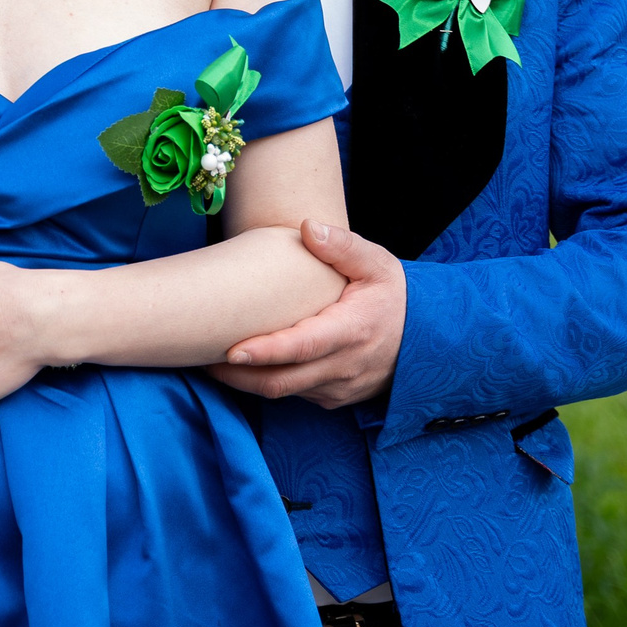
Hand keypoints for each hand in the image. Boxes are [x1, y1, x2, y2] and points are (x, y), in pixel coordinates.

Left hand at [208, 219, 405, 407]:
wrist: (429, 339)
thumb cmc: (394, 295)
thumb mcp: (378, 264)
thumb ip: (343, 246)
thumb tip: (308, 227)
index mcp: (353, 331)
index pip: (303, 348)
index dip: (266, 353)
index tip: (231, 352)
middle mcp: (344, 367)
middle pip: (282, 381)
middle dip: (237, 376)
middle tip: (197, 357)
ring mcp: (339, 389)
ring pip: (284, 393)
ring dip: (246, 383)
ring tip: (208, 362)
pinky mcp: (334, 399)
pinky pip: (295, 396)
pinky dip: (267, 384)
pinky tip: (243, 369)